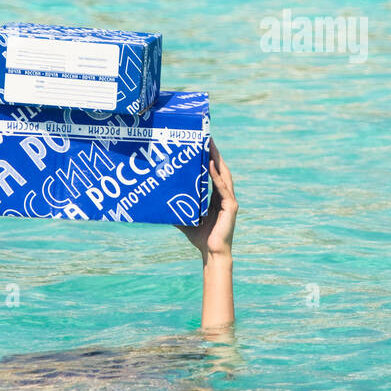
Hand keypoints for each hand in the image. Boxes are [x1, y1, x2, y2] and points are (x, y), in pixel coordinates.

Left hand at [177, 140, 237, 261]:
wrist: (211, 253)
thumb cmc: (200, 237)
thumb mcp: (185, 217)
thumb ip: (177, 208)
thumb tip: (159, 202)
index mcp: (217, 196)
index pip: (214, 172)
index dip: (211, 157)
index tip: (204, 143)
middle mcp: (225, 195)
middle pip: (221, 169)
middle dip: (215, 153)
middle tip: (207, 137)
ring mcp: (230, 200)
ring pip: (224, 174)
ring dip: (217, 159)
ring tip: (210, 145)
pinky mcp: (231, 206)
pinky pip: (223, 188)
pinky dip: (217, 176)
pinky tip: (211, 165)